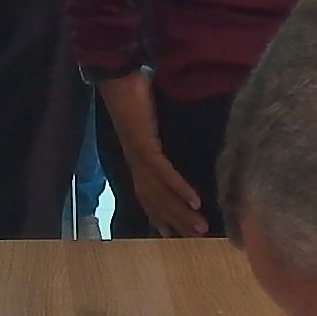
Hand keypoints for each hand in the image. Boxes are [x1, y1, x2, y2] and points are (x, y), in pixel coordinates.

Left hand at [95, 72, 205, 236]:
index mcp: (136, 158)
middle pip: (155, 201)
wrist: (116, 78)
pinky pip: (164, 173)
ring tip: (199, 227)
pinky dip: (178, 188)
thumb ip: (159, 128)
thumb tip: (177, 130)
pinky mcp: (145, 146)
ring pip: (160, 193)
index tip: (173, 233)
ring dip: (180, 212)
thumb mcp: (149, 116)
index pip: (147, 194)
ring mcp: (139, 156)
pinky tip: (194, 200)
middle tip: (195, 237)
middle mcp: (136, 163)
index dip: (159, 215)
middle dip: (175, 221)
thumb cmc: (133, 92)